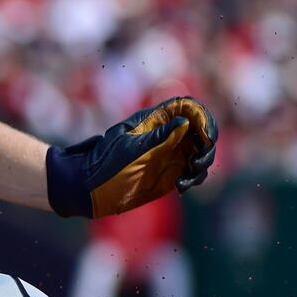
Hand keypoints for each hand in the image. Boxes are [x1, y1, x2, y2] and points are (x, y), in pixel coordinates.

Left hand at [46, 96, 217, 217]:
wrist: (89, 189)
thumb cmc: (105, 165)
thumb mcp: (131, 149)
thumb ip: (158, 137)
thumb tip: (185, 122)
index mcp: (154, 121)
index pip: (187, 107)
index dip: (202, 117)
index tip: (205, 137)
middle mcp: (166, 134)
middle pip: (201, 129)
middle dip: (207, 144)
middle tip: (197, 162)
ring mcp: (170, 153)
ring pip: (201, 151)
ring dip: (202, 163)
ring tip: (187, 179)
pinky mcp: (170, 172)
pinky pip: (193, 171)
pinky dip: (194, 178)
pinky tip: (180, 187)